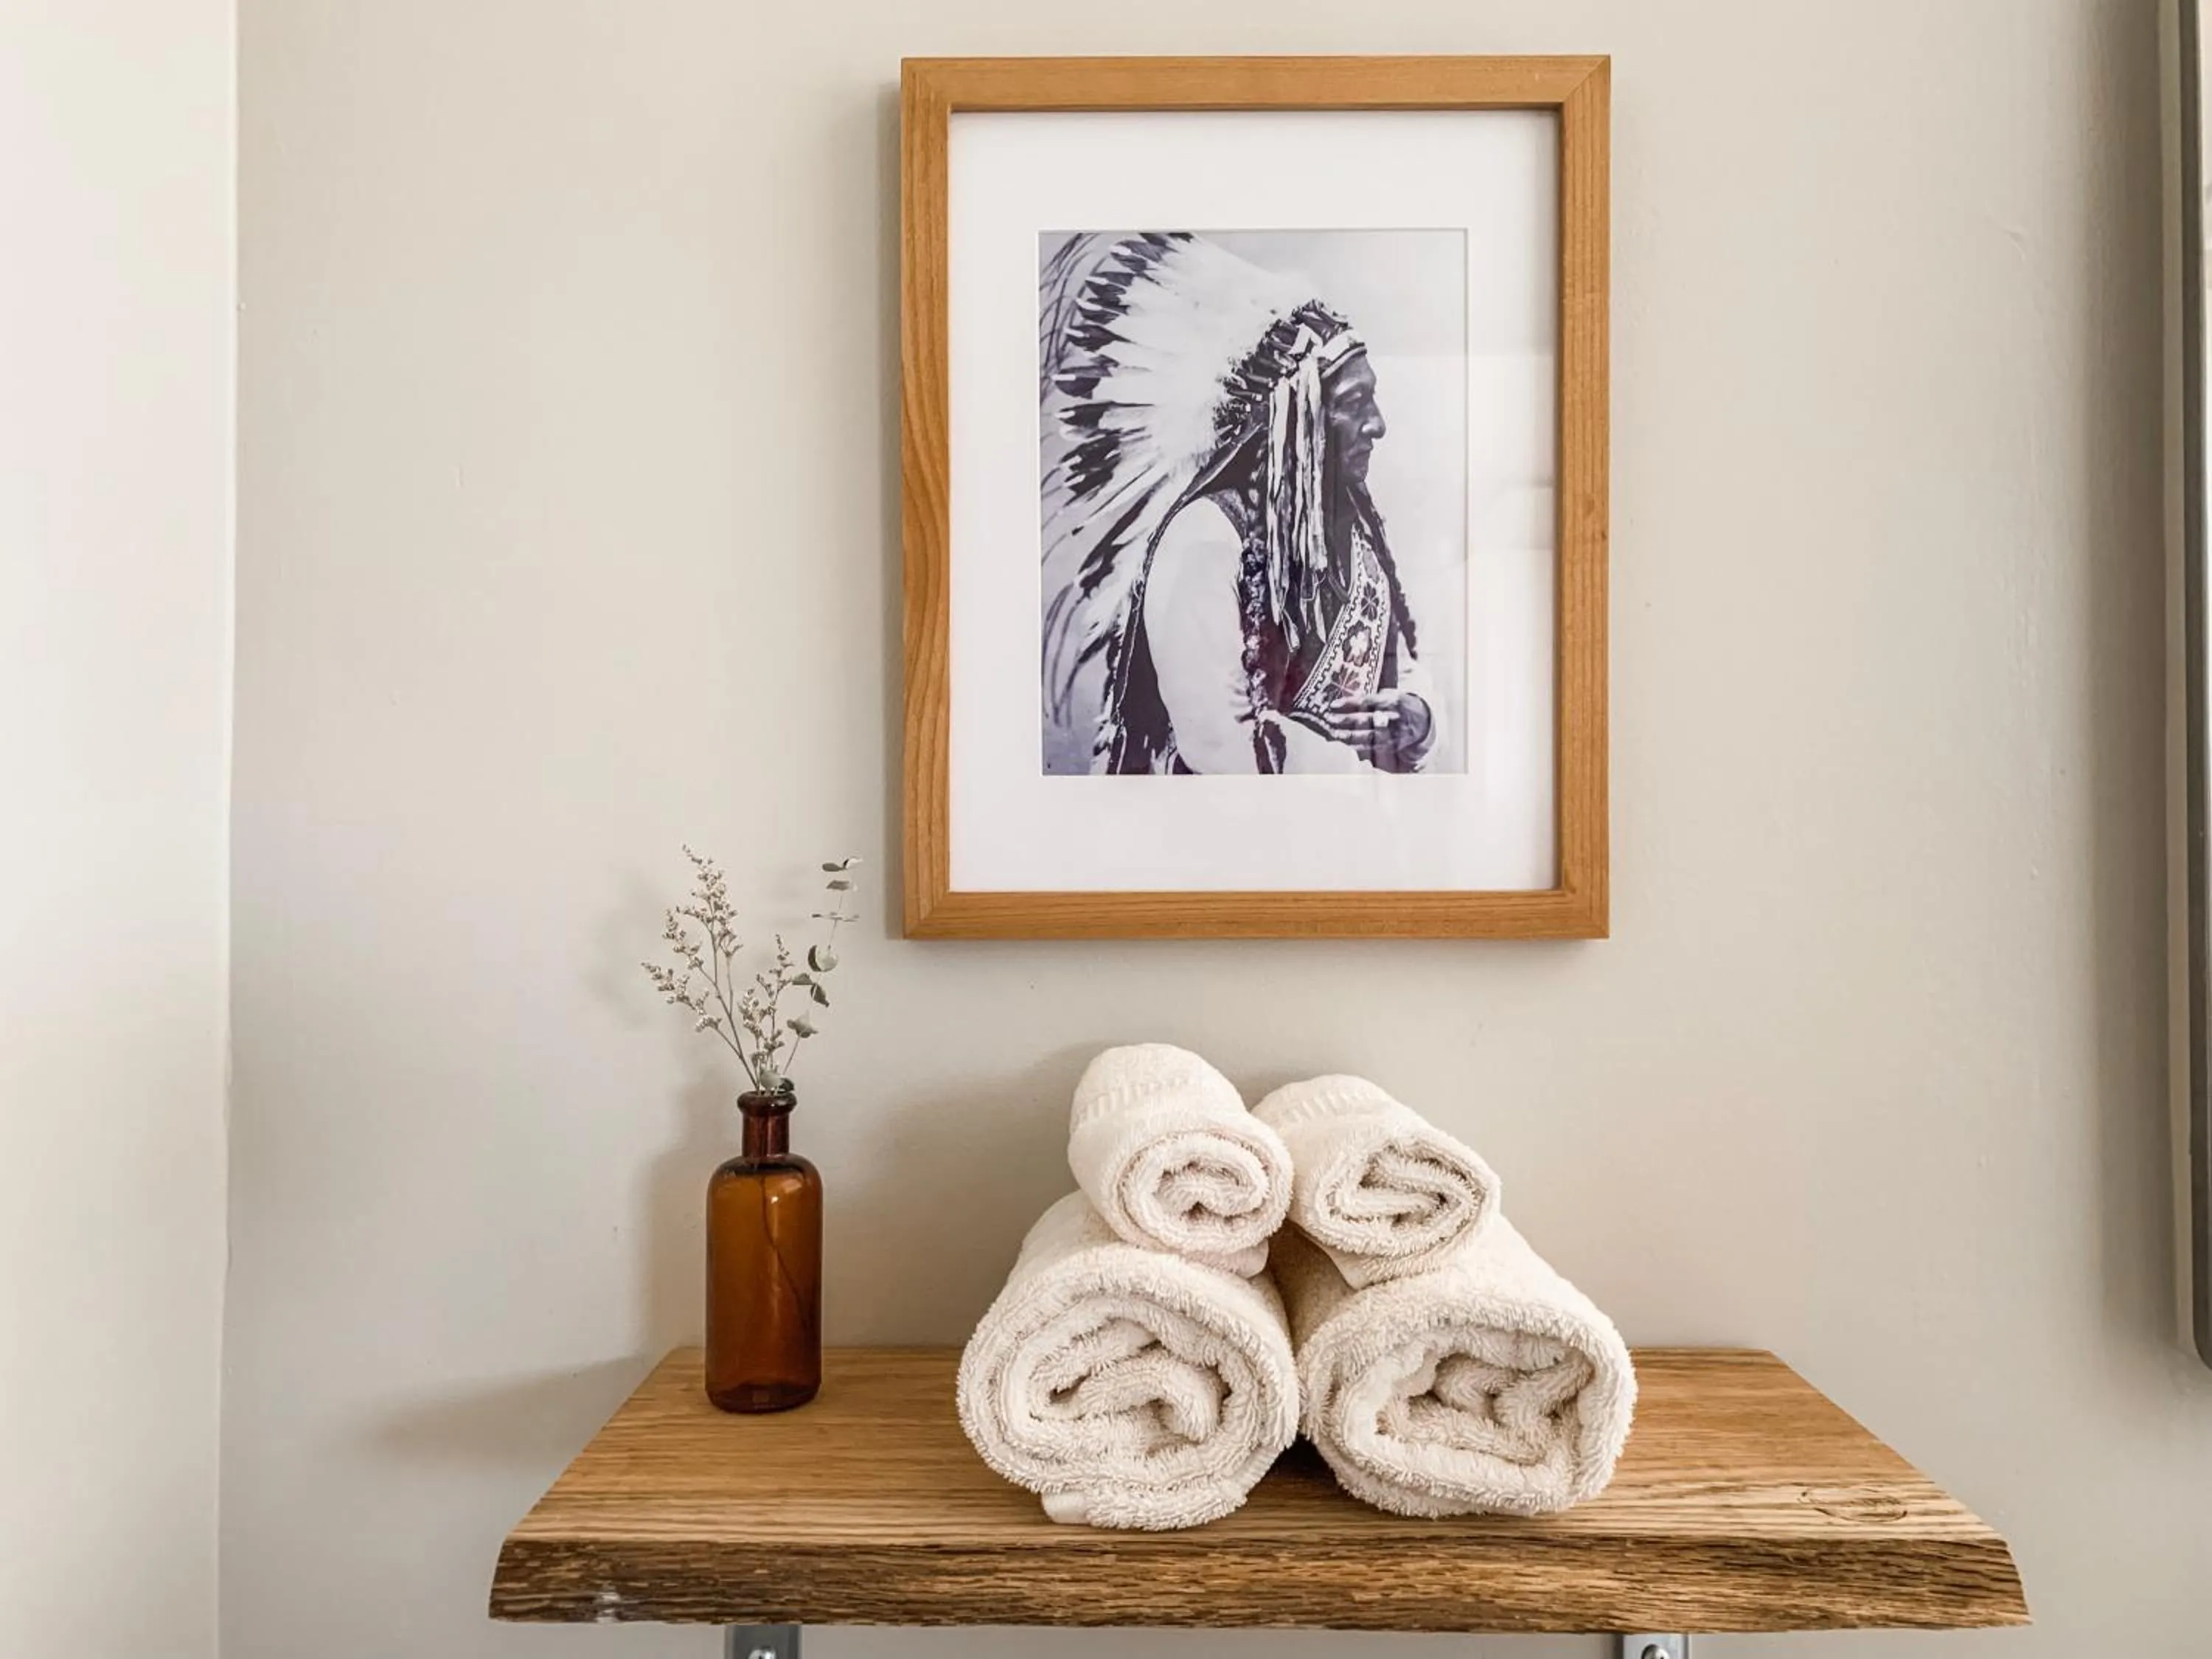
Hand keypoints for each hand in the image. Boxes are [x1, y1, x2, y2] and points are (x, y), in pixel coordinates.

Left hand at [1317, 690, 1432, 769]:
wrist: (1421, 722)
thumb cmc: (1399, 704)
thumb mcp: (1391, 693)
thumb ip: (1372, 693)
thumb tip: (1350, 690)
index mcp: (1393, 701)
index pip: (1368, 701)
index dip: (1349, 703)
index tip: (1333, 704)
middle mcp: (1393, 718)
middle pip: (1366, 720)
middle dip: (1345, 720)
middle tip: (1329, 718)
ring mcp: (1392, 734)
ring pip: (1367, 736)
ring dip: (1348, 736)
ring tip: (1333, 733)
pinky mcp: (1391, 746)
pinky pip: (1372, 748)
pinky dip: (1357, 746)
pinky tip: (1345, 743)